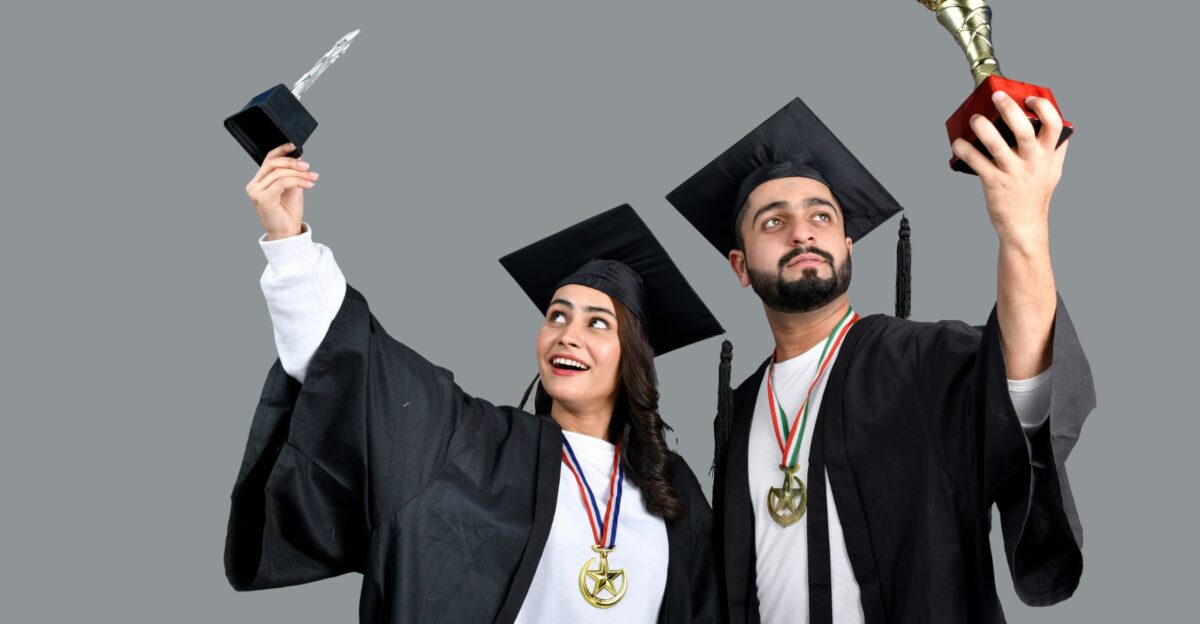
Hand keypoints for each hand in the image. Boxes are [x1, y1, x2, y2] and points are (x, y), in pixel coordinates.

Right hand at [245, 143, 319, 239]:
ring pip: (280, 173)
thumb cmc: (288, 213)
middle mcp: (254, 186)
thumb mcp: (292, 188)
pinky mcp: (262, 199)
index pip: (268, 160)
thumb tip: (298, 158)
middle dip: (293, 163)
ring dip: (300, 174)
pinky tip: (308, 185)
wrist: (288, 233)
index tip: (294, 146)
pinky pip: (282, 183)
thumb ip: (292, 174)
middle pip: (273, 164)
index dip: (281, 150)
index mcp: (259, 182)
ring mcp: (256, 192)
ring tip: (312, 178)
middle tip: (308, 167)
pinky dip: (298, 181)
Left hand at [951, 91, 1067, 246]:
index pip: (1054, 124)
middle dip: (1009, 109)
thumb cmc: (1036, 195)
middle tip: (996, 96)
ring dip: (982, 128)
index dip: (1043, 107)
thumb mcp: (1053, 171)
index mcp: (1047, 154)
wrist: (1024, 226)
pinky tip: (958, 143)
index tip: (1029, 99)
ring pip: (996, 145)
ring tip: (974, 119)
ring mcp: (1012, 172)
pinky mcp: (994, 183)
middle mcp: (1031, 161)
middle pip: (1024, 130)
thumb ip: (1056, 149)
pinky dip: (965, 150)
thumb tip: (1061, 127)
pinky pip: (977, 162)